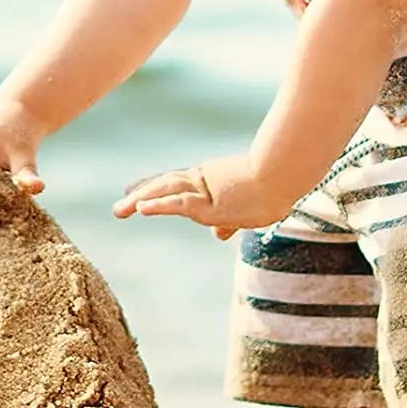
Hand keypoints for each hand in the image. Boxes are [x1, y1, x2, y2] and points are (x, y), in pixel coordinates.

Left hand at [111, 154, 291, 240]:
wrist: (287, 172)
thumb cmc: (276, 185)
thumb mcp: (250, 208)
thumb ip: (230, 221)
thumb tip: (219, 235)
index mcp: (212, 181)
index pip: (178, 184)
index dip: (156, 188)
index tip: (137, 192)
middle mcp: (204, 182)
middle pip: (166, 186)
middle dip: (142, 194)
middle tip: (120, 205)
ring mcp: (206, 190)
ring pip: (167, 192)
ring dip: (141, 200)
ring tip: (120, 209)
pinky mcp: (211, 202)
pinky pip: (180, 203)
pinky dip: (160, 205)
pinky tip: (142, 209)